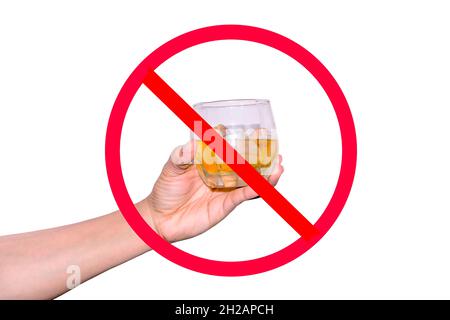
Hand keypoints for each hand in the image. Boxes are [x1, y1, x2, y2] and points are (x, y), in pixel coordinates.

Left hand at [141, 141, 283, 242]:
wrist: (160, 218)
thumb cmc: (165, 191)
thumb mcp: (171, 167)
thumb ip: (180, 156)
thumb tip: (193, 145)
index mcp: (211, 163)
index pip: (232, 150)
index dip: (244, 141)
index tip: (254, 130)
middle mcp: (222, 176)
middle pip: (248, 166)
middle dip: (264, 158)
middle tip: (275, 148)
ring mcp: (225, 190)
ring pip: (251, 182)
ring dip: (266, 175)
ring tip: (278, 165)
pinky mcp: (225, 205)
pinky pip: (243, 196)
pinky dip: (254, 190)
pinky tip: (262, 184)